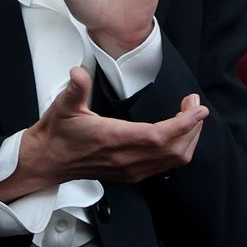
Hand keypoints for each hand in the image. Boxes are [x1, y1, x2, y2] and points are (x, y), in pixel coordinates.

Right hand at [0, 67, 207, 199]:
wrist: (49, 161)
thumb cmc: (58, 133)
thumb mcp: (63, 106)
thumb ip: (75, 88)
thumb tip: (77, 73)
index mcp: (113, 139)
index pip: (159, 136)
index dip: (184, 123)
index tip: (198, 108)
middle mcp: (126, 158)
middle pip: (175, 149)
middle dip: (192, 127)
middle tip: (194, 105)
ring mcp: (131, 169)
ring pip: (174, 160)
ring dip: (188, 139)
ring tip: (189, 117)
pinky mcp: (132, 174)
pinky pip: (165, 166)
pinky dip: (179, 150)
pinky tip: (178, 134)